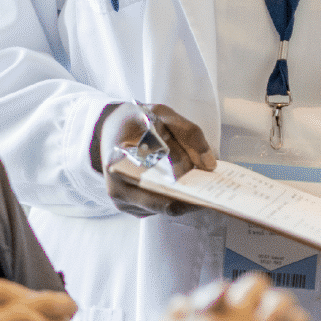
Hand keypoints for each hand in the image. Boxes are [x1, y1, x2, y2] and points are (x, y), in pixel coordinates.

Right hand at [97, 102, 216, 217]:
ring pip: (166, 206)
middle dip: (192, 192)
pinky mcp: (131, 207)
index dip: (188, 188)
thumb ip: (188, 132)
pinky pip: (161, 205)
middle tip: (212, 182)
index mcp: (118, 164)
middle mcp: (117, 189)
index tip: (210, 183)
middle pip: (167, 203)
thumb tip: (210, 164)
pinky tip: (181, 179)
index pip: (159, 187)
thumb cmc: (134, 121)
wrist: (108, 130)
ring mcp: (124, 202)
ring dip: (184, 193)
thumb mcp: (161, 113)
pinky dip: (175, 194)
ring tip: (197, 176)